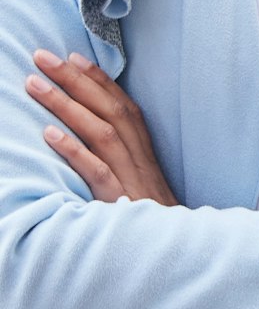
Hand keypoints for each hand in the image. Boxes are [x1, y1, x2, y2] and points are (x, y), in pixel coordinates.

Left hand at [25, 49, 176, 205]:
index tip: (75, 57)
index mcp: (144, 152)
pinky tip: (49, 134)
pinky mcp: (119, 199)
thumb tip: (96, 136)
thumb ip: (124, 159)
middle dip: (76, 80)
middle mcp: (139, 159)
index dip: (100, 81)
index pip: (123, 107)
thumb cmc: (152, 220)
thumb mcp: (142, 184)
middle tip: (43, 57)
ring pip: (100, 133)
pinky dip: (74, 150)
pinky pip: (96, 171)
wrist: (173, 251)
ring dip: (67, 105)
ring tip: (35, 85)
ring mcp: (130, 178)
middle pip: (110, 110)